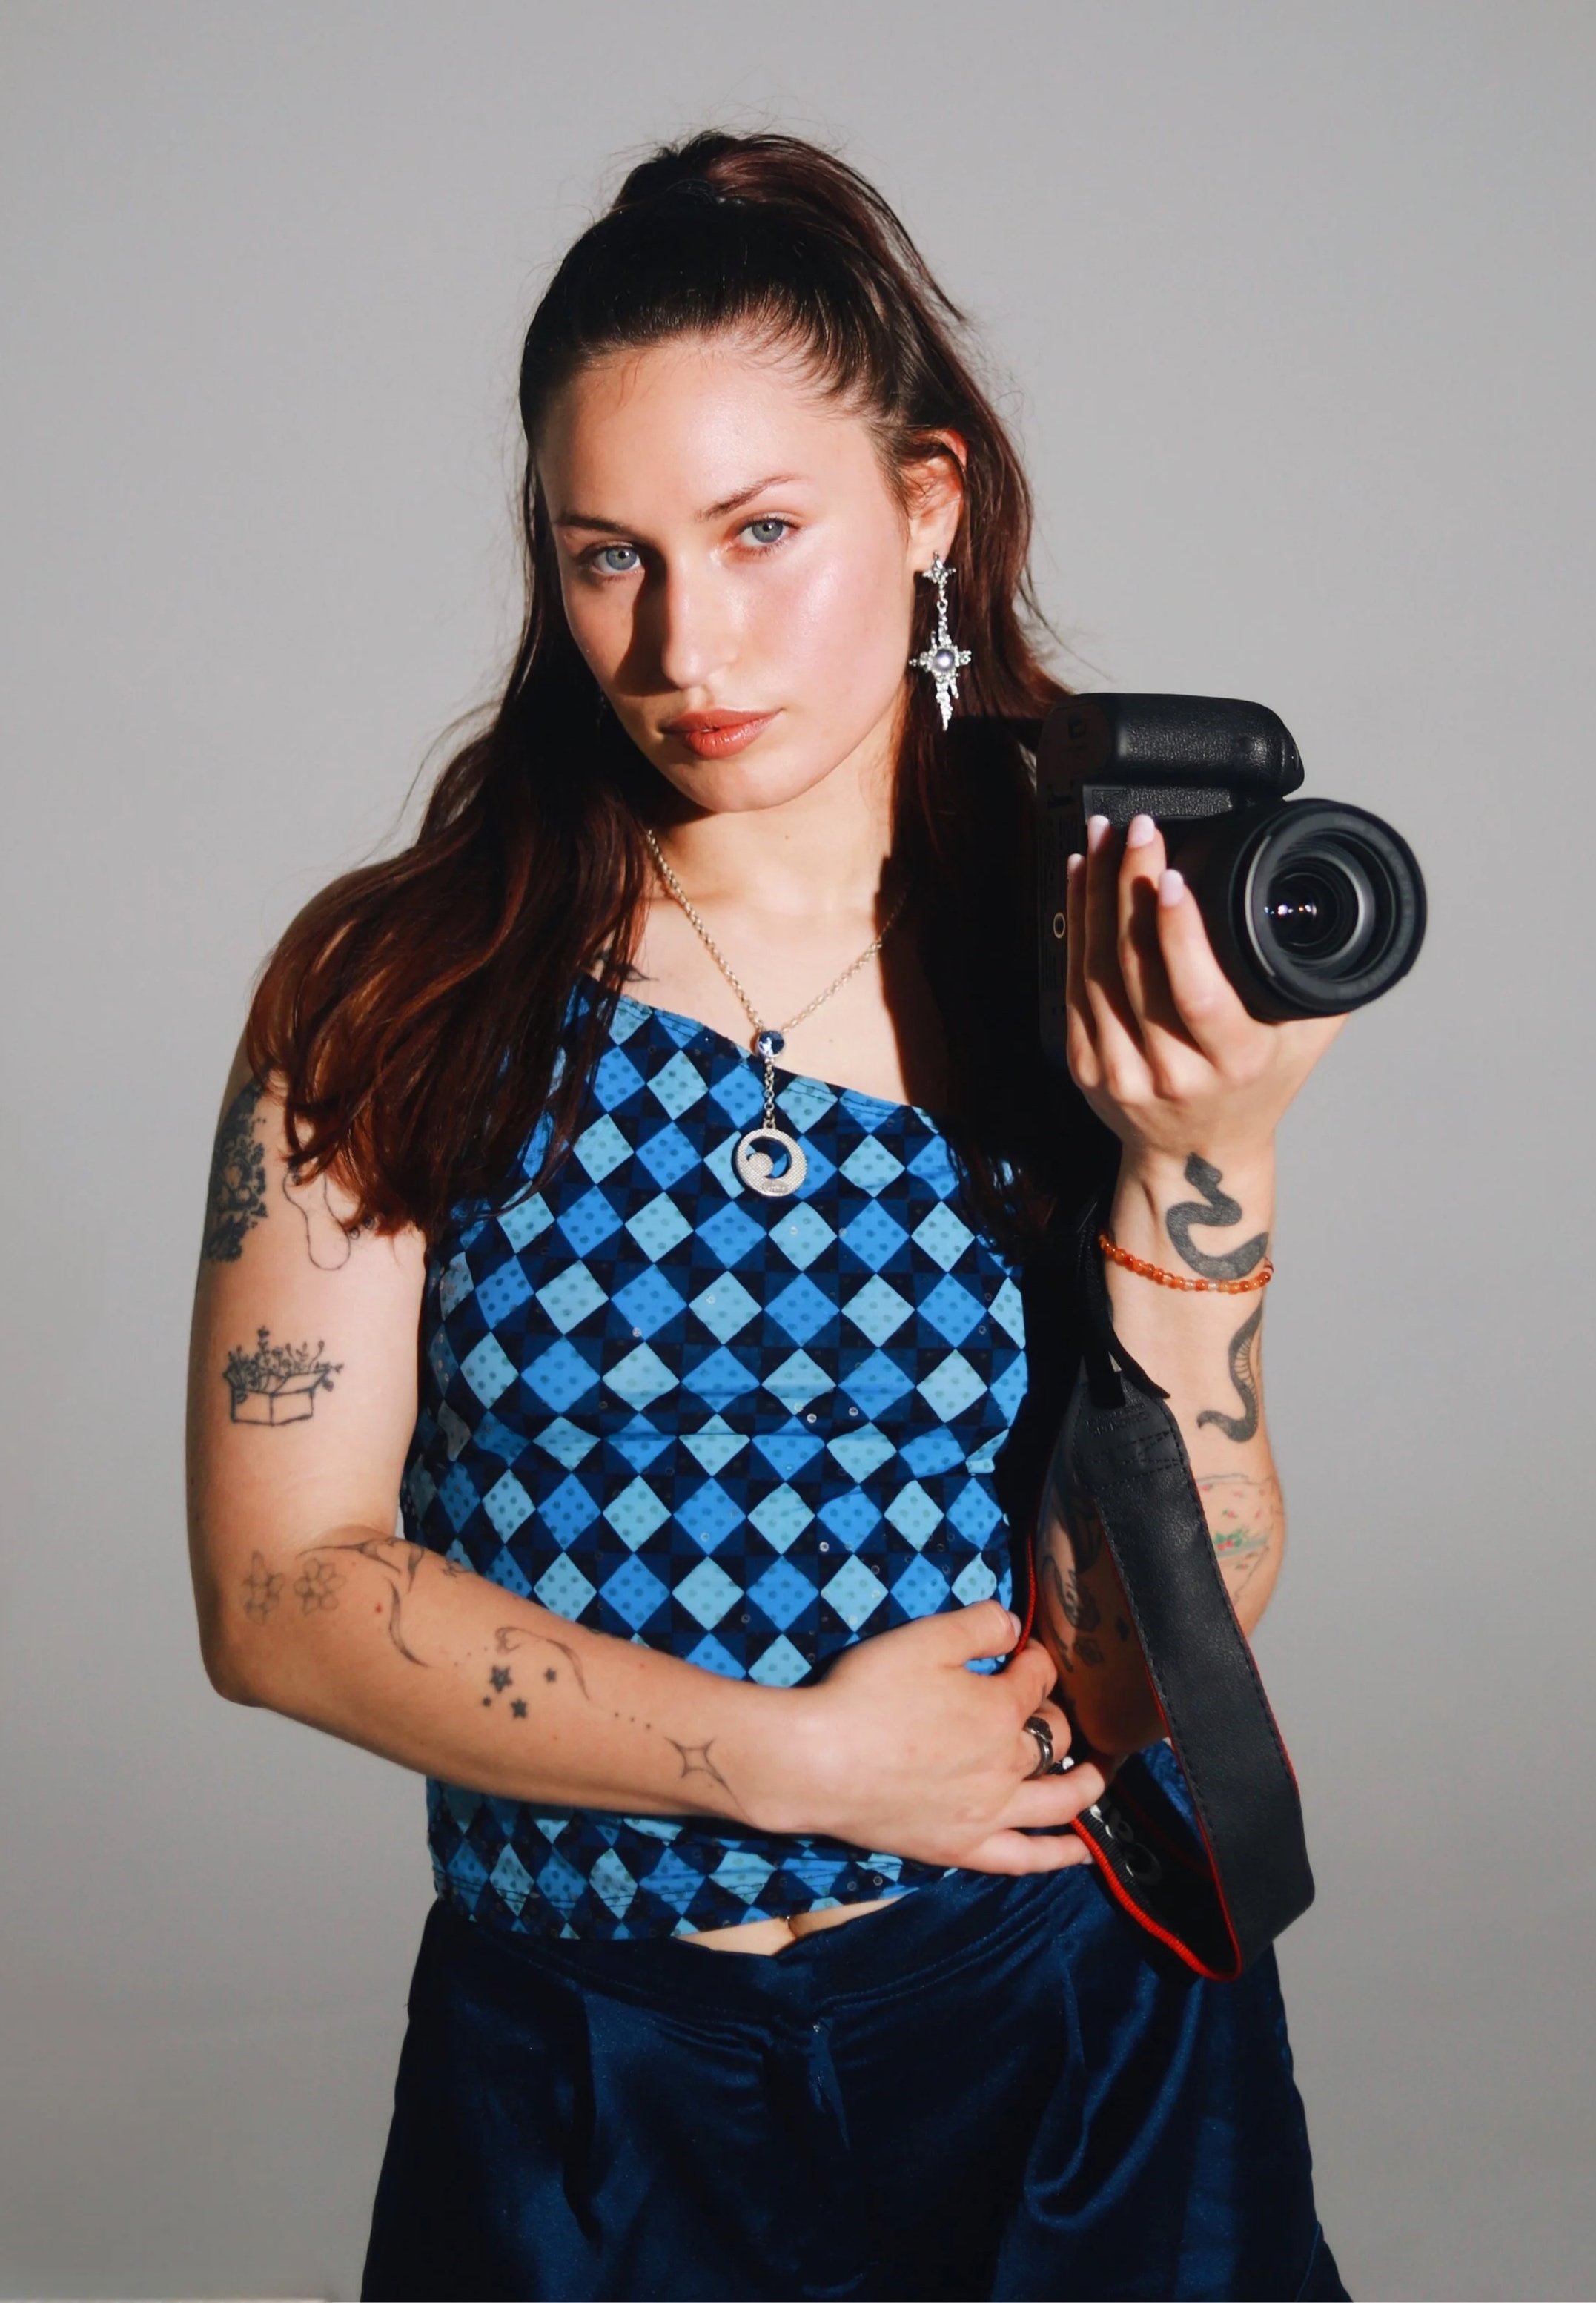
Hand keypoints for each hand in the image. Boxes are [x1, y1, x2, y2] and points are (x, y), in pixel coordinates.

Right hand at [793, 1599, 1105, 1872]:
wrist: (817, 1761)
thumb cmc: (867, 1693)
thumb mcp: (923, 1639)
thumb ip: (978, 1626)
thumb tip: (1014, 1625)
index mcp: (1001, 1709)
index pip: (1037, 1678)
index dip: (1036, 1659)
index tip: (1024, 1652)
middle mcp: (1007, 1764)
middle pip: (1053, 1736)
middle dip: (1055, 1712)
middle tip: (1041, 1702)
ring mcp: (989, 1812)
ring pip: (1059, 1801)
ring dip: (1086, 1783)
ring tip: (1099, 1772)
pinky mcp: (963, 1847)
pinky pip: (1025, 1858)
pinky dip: (1059, 1857)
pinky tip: (1082, 1854)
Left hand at [1064, 813, 1348, 1164]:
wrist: (1195, 1159)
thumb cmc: (1255, 1091)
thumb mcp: (1304, 1041)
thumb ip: (1317, 980)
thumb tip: (1332, 907)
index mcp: (1232, 1062)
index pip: (1196, 992)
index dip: (1178, 932)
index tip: (1171, 876)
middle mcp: (1172, 1071)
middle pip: (1136, 967)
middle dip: (1130, 886)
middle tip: (1137, 829)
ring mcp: (1121, 1070)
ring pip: (1095, 968)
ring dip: (1095, 894)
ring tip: (1104, 839)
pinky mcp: (1084, 1063)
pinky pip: (1073, 981)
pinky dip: (1073, 923)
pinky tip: (1081, 881)